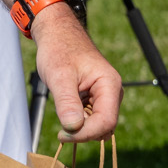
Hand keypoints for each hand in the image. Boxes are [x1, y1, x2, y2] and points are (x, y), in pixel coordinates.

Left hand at [32, 4, 122, 139]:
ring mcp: (104, 95)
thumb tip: (73, 128)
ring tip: (62, 114)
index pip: (106, 121)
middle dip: (83, 132)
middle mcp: (111, 92)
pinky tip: (65, 110)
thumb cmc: (58, 49)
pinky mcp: (95, 97)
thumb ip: (67, 102)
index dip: (86, 133)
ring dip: (81, 126)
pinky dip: (79, 119)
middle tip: (60, 131)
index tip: (63, 135)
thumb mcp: (59, 75)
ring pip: (98, 124)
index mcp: (109, 85)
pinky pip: (91, 117)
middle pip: (104, 126)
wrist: (55, 33)